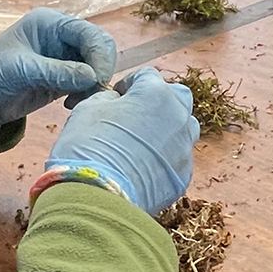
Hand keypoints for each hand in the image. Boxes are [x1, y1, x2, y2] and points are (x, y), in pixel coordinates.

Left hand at [0, 8, 117, 140]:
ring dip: (95, 85)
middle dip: (100, 70)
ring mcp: (65, 57)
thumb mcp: (20, 71)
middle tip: (91, 94)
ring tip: (77, 102)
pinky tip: (71, 104)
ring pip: (97, 67)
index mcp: (50, 23)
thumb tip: (92, 76)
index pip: (89, 33)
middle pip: (99, 48)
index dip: (99, 55)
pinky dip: (88, 93)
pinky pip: (89, 82)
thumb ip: (56, 72)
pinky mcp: (65, 78)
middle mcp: (62, 37)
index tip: (97, 80)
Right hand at [46, 67, 198, 215]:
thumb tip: (116, 101)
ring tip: (142, 142)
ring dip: (168, 129)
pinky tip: (144, 168)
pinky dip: (165, 159)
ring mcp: (184, 148)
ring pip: (184, 128)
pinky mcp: (182, 176)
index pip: (148, 76)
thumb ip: (107, 98)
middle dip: (159, 100)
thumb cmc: (88, 147)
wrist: (97, 196)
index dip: (130, 83)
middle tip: (136, 114)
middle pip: (177, 97)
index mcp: (155, 93)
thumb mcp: (88, 109)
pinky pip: (177, 159)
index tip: (118, 95)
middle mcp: (178, 116)